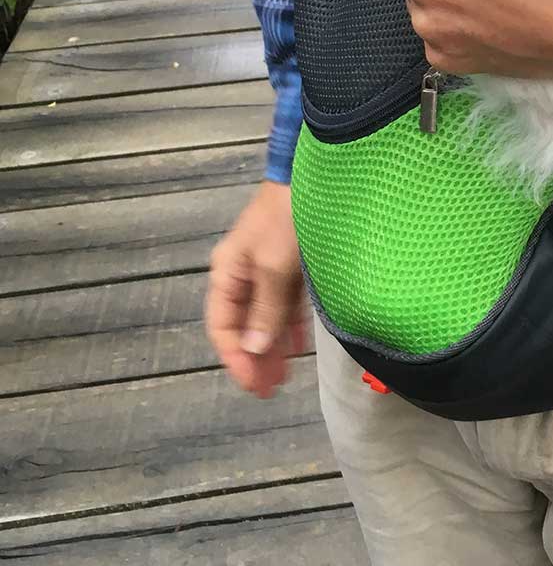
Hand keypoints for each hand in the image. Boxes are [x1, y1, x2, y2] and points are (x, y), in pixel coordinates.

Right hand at [205, 180, 309, 398]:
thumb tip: (255, 349)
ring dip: (273, 346)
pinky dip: (291, 325)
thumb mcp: (274, 266)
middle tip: (270, 390)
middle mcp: (245, 272)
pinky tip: (300, 344)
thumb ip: (266, 309)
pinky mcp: (291, 262)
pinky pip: (286, 302)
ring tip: (283, 377)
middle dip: (255, 358)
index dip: (235, 357)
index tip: (253, 384)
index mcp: (229, 271)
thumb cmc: (288, 218)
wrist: (317, 174)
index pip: (222, 326)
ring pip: (266, 317)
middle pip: (244, 325)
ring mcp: (269, 267)